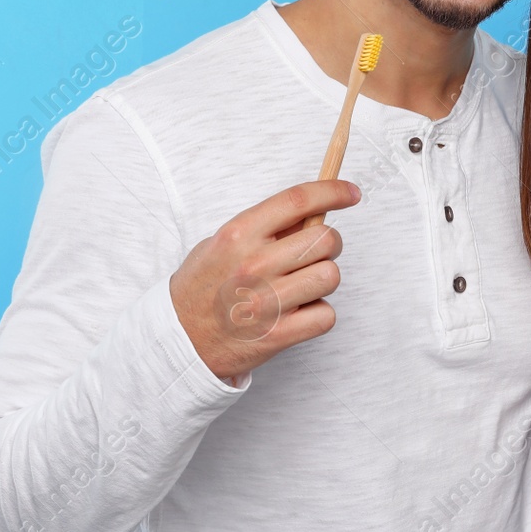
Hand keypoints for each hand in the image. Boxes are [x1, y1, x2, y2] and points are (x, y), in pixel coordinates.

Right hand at [169, 179, 360, 382]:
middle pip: (325, 239)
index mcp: (239, 234)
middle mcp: (254, 265)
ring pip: (330, 276)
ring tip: (300, 286)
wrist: (179, 340)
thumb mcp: (222, 243)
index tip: (351, 193)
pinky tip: (298, 312)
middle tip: (314, 254)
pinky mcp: (277, 335)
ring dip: (322, 279)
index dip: (333, 191)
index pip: (298, 200)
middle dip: (329, 244)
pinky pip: (326, 315)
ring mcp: (266, 302)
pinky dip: (318, 313)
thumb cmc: (203, 287)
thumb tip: (314, 213)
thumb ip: (265, 228)